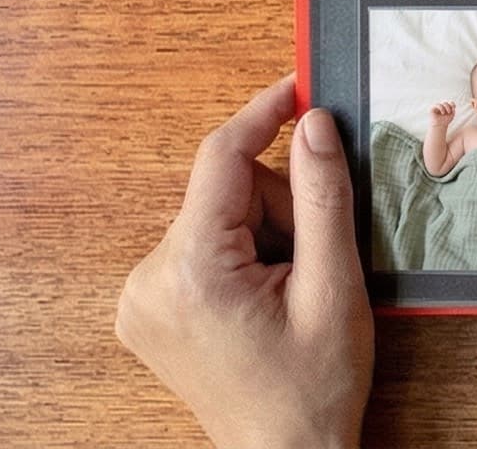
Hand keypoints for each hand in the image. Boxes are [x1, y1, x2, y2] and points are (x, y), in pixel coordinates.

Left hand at [115, 74, 371, 448]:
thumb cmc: (312, 389)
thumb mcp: (335, 287)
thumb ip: (322, 198)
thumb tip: (313, 125)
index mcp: (190, 272)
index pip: (221, 158)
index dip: (265, 113)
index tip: (300, 87)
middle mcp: (148, 279)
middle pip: (226, 191)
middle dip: (279, 212)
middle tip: (311, 265)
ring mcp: (141, 297)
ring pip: (218, 217)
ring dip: (264, 237)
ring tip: (289, 293)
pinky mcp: (148, 307)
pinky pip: (202, 246)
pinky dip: (241, 256)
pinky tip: (264, 299)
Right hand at [429, 101, 454, 130]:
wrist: (439, 127)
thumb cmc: (445, 121)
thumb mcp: (451, 114)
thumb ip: (453, 109)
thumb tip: (452, 105)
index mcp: (445, 107)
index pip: (449, 102)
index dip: (452, 103)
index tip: (454, 107)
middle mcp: (441, 106)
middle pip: (446, 102)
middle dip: (449, 106)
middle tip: (449, 112)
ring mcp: (436, 107)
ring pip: (443, 103)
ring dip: (446, 107)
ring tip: (445, 113)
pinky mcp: (432, 108)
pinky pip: (437, 104)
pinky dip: (441, 108)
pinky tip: (443, 112)